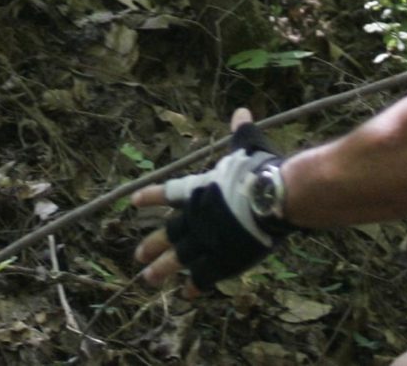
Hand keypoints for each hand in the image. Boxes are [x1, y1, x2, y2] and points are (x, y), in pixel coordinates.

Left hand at [130, 111, 287, 292]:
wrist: (273, 197)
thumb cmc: (261, 168)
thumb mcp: (248, 146)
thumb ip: (240, 132)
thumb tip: (241, 111)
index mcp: (201, 189)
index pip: (170, 192)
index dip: (152, 197)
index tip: (133, 202)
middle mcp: (198, 216)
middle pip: (170, 232)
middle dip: (153, 244)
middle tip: (138, 256)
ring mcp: (207, 240)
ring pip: (179, 258)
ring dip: (163, 269)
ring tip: (148, 279)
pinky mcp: (223, 259)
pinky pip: (204, 275)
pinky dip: (195, 285)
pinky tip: (187, 294)